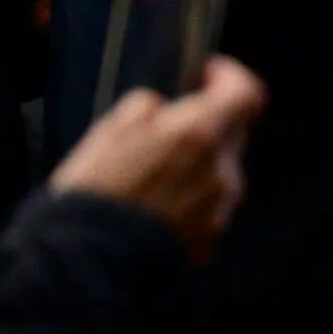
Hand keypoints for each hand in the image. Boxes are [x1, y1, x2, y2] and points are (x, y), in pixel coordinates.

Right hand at [56, 60, 260, 254]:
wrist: (86, 259)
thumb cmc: (92, 192)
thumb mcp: (110, 130)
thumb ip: (148, 108)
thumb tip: (163, 108)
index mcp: (199, 133)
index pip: (246, 92)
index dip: (229, 77)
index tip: (208, 74)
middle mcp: (221, 169)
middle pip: (233, 132)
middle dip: (207, 124)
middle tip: (166, 130)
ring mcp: (219, 206)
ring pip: (221, 170)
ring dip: (198, 164)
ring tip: (151, 176)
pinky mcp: (210, 236)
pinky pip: (209, 205)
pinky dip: (190, 198)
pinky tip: (155, 206)